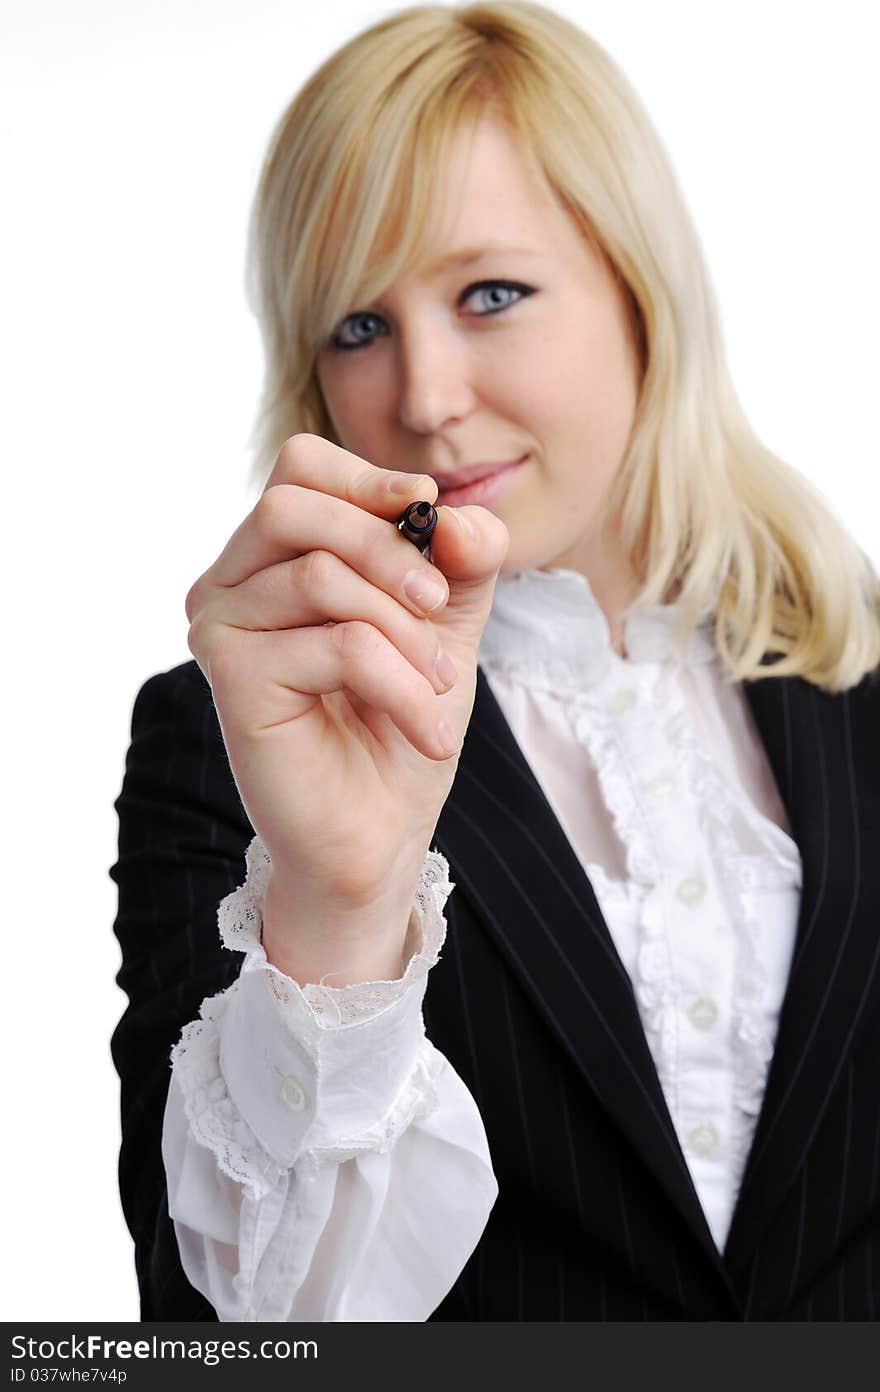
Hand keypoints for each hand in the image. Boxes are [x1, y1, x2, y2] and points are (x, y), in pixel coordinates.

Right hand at [185, 434, 508, 978]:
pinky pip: (337, 644)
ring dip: (406, 633)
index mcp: (271, 556)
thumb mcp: (445, 622)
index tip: (429, 514)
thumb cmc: (400, 721)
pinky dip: (401, 684)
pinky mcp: (231, 677)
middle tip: (441, 610)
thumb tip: (449, 510)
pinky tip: (424, 728)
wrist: (380, 830)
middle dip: (389, 549)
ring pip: (324, 577)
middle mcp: (229, 582)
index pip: (300, 466)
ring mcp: (220, 627)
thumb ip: (459, 557)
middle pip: (296, 505)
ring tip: (439, 684)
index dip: (370, 480)